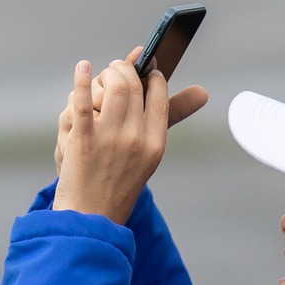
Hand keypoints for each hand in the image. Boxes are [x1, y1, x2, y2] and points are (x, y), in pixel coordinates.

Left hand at [51, 48, 209, 222]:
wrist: (92, 217)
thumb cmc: (118, 185)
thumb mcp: (150, 156)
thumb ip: (167, 120)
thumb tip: (202, 92)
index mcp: (155, 143)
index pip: (159, 97)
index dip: (153, 77)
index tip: (148, 70)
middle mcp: (135, 139)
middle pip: (133, 86)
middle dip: (124, 69)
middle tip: (117, 68)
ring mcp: (109, 139)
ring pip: (113, 88)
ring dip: (106, 74)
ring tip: (103, 74)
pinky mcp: (83, 140)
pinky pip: (83, 102)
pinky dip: (82, 80)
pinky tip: (83, 67)